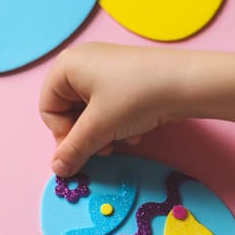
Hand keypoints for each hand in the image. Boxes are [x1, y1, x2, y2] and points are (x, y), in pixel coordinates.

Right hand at [39, 42, 194, 176]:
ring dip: (106, 133)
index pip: (48, 109)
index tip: (80, 152)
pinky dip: (120, 122)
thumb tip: (57, 171)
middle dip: (88, 136)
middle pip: (71, 112)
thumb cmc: (134, 98)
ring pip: (94, 113)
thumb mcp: (99, 127)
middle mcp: (84, 63)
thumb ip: (74, 150)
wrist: (186, 83)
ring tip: (124, 139)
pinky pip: (112, 106)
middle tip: (105, 149)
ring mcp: (107, 70)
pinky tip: (137, 130)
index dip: (62, 135)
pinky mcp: (127, 79)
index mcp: (67, 66)